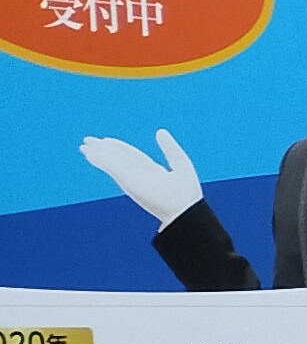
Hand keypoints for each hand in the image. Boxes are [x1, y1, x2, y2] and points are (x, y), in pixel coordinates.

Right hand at [81, 131, 202, 223]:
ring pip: (112, 162)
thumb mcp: (180, 164)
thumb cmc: (187, 194)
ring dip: (97, 154)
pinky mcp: (128, 181)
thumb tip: (160, 132)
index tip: (106, 140)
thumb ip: (170, 148)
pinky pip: (111, 167)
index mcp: (151, 171)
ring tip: (84, 147)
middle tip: (87, 141)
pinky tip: (89, 154)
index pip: (132, 156)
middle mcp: (139, 174)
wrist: (184, 212)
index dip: (118, 147)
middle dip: (103, 149)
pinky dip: (100, 160)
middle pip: (118, 158)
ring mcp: (132, 178)